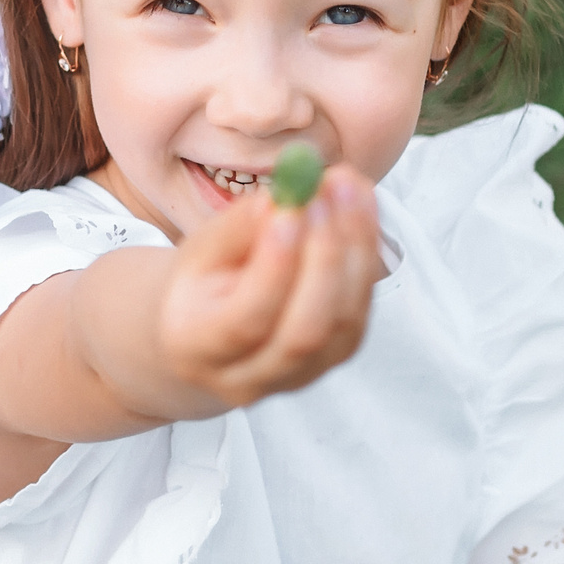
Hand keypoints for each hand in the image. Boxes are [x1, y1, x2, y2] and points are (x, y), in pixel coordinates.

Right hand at [149, 167, 382, 411]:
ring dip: (354, 247)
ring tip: (346, 186)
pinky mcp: (334, 360)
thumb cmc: (201, 285)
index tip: (292, 209)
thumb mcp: (200, 251)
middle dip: (325, 254)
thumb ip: (237, 228)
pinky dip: (365, 255)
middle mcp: (248, 377)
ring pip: (343, 323)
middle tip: (330, 189)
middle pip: (303, 332)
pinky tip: (359, 209)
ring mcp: (298, 378)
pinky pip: (360, 312)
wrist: (210, 331)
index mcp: (197, 348)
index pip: (246, 321)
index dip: (275, 266)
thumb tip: (286, 197)